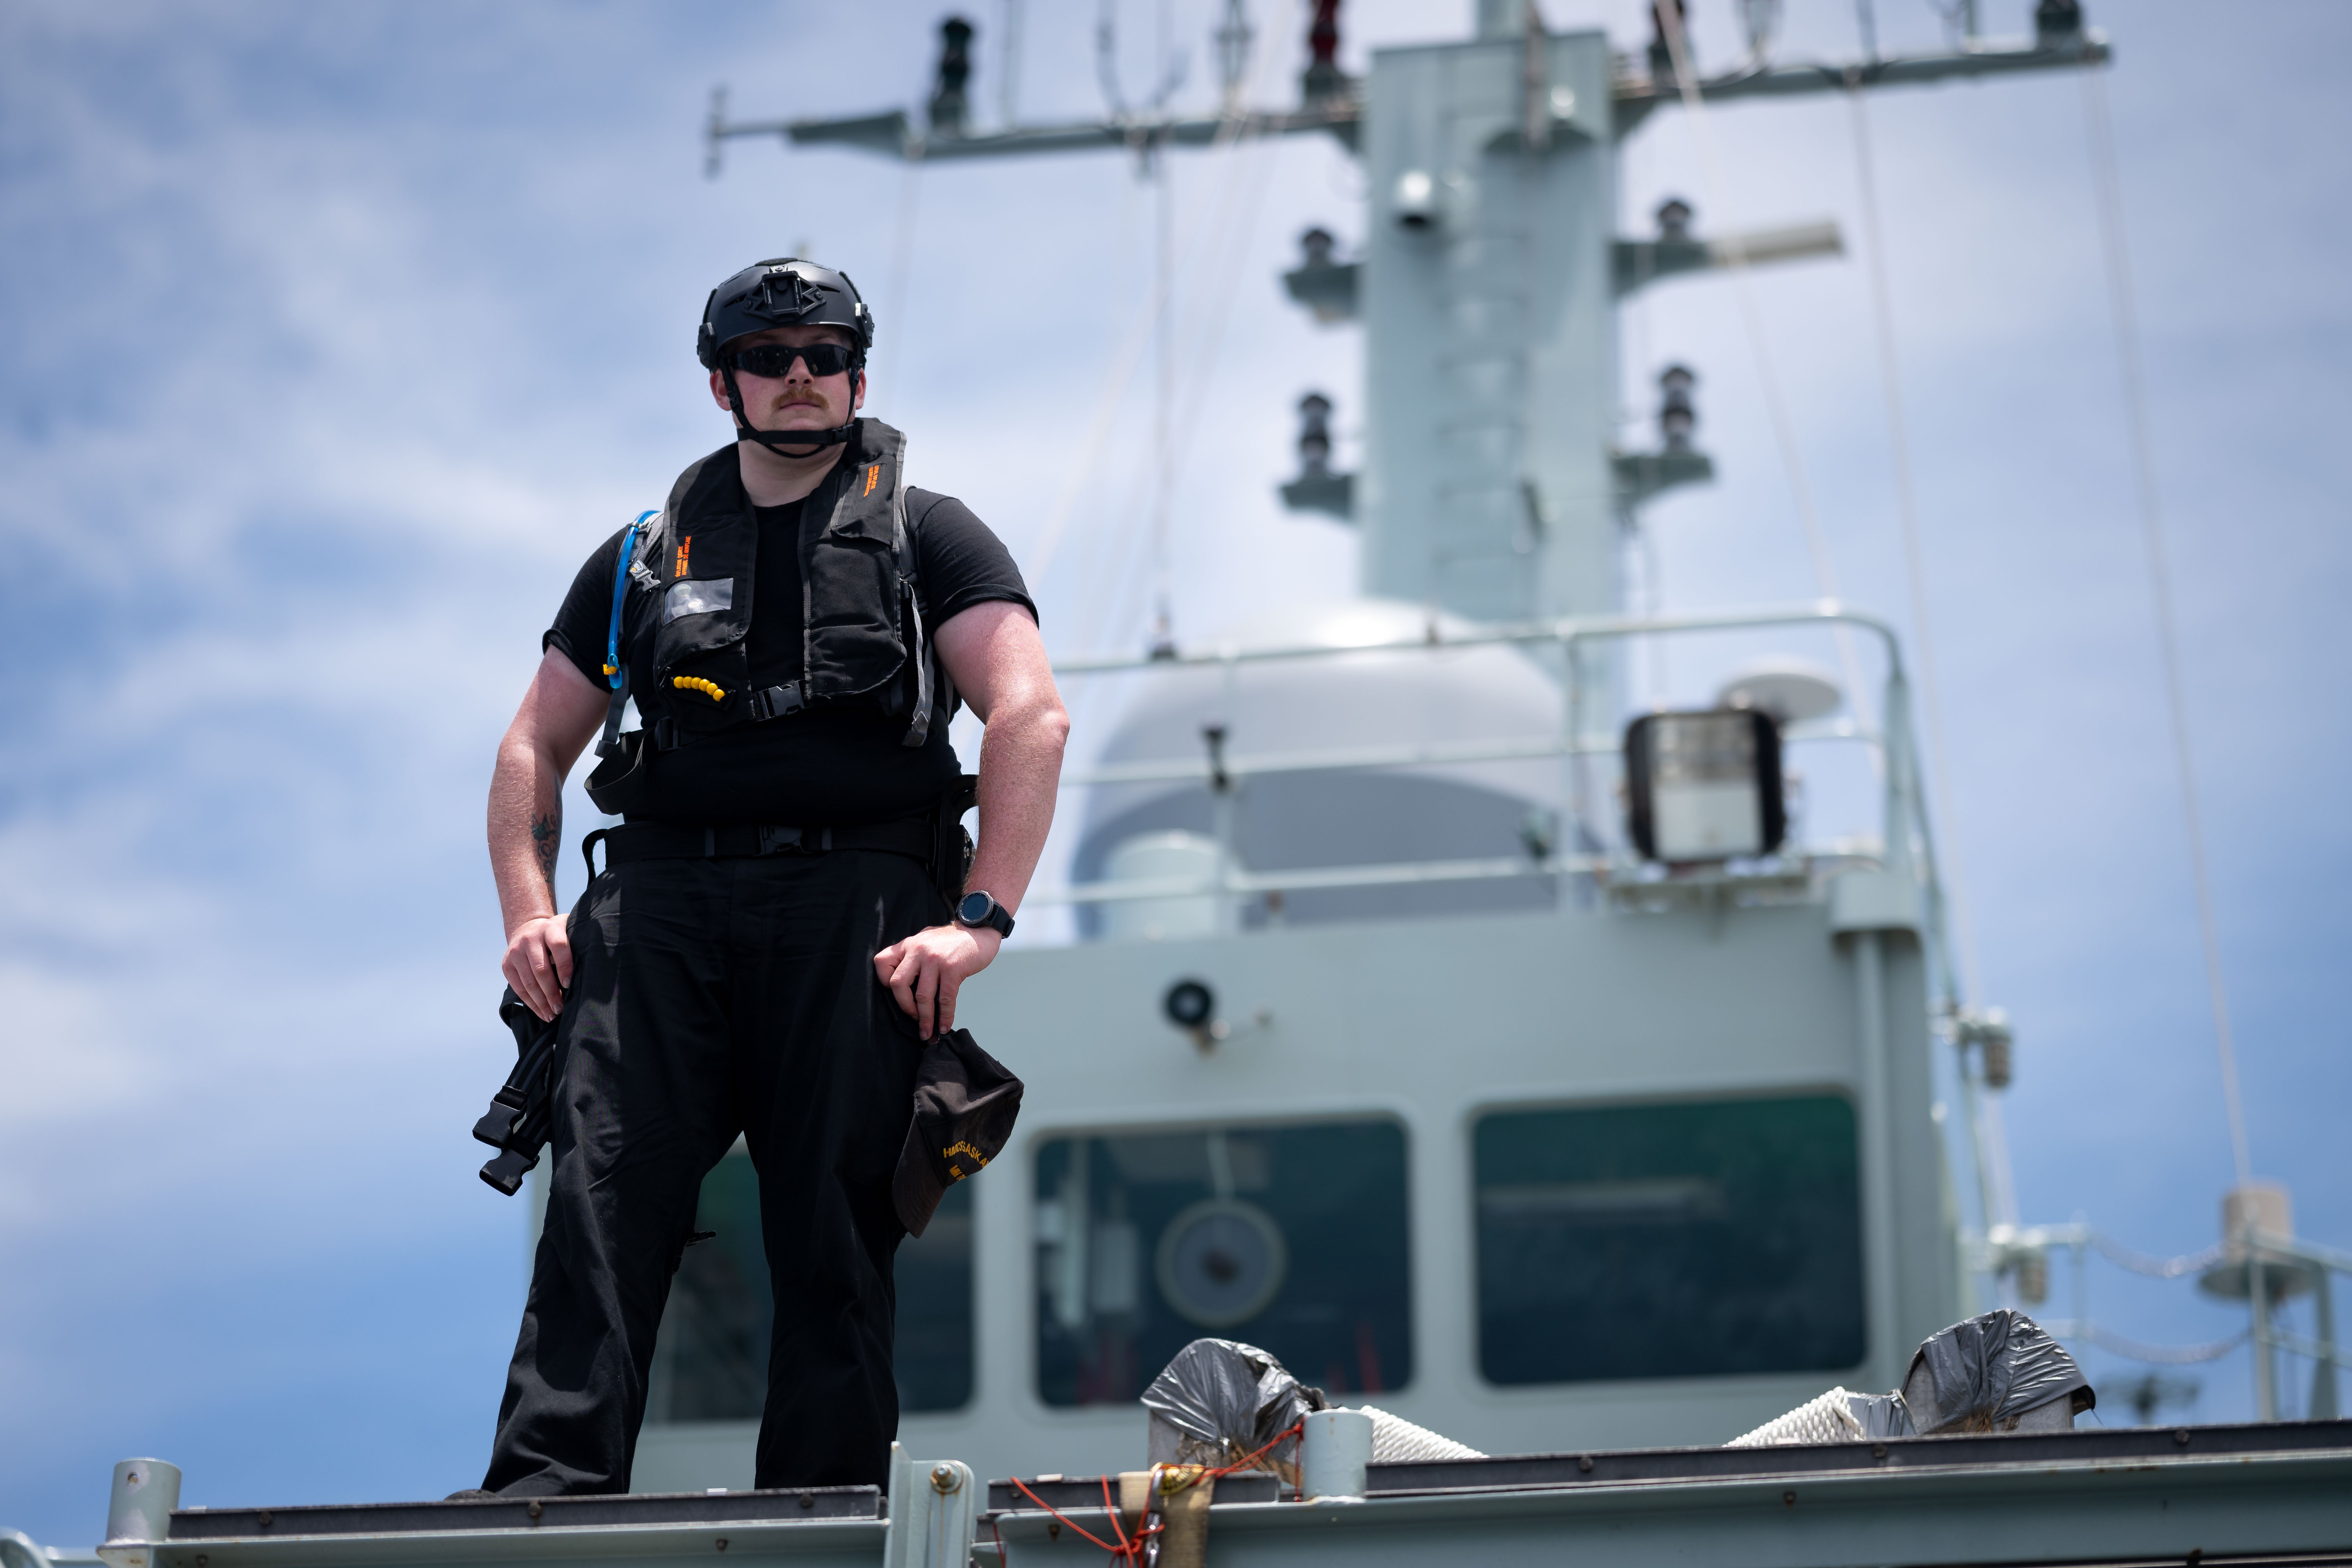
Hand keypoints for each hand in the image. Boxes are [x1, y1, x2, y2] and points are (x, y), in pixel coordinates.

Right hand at [503, 914, 572, 1022]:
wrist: (527, 929)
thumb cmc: (556, 935)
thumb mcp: (568, 931)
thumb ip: (578, 944)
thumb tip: (593, 970)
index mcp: (550, 929)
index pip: (559, 946)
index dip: (565, 966)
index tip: (569, 984)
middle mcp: (530, 939)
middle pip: (541, 970)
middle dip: (552, 993)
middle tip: (561, 1009)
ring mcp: (516, 952)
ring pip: (529, 982)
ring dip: (542, 1002)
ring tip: (553, 1015)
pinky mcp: (507, 965)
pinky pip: (519, 988)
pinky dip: (531, 1003)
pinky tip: (542, 1012)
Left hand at [874, 922, 1001, 1039]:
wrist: (980, 929)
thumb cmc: (954, 939)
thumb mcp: (926, 939)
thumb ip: (914, 955)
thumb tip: (908, 983)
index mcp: (909, 944)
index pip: (882, 963)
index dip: (885, 982)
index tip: (897, 994)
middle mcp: (918, 950)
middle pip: (898, 984)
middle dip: (905, 1006)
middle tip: (913, 1017)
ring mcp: (935, 959)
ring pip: (922, 996)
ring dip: (925, 1019)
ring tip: (928, 1031)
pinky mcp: (953, 968)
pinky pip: (945, 999)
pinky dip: (945, 1017)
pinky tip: (944, 1026)